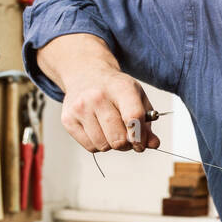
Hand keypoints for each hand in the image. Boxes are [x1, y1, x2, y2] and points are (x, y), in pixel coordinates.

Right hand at [36, 33, 160, 153]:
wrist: (86, 74)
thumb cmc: (115, 89)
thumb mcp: (137, 98)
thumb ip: (147, 123)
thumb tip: (153, 144)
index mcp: (121, 88)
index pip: (133, 119)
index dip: (140, 138)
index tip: (141, 144)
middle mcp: (98, 97)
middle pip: (118, 138)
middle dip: (127, 144)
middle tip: (127, 137)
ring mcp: (81, 108)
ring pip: (104, 146)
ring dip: (111, 144)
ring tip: (111, 130)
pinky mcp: (68, 119)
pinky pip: (90, 147)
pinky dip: (98, 144)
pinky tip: (98, 130)